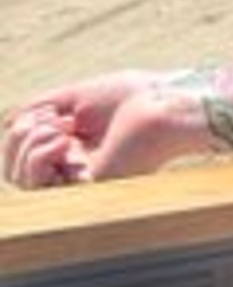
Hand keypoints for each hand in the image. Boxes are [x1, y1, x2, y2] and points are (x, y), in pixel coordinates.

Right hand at [2, 70, 211, 187]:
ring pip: (20, 179)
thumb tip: (8, 122)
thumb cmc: (131, 97)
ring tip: (62, 127)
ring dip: (28, 144)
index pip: (23, 157)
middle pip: (14, 171)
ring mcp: (80, 184)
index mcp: (73, 153)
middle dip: (19, 137)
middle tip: (55, 119)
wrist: (164, 104)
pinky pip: (36, 183)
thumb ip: (41, 109)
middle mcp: (74, 173)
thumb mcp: (75, 97)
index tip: (53, 112)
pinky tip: (64, 138)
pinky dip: (39, 153)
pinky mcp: (86, 189)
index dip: (22, 133)